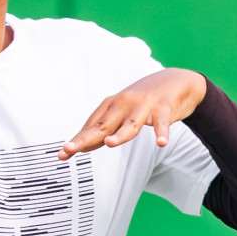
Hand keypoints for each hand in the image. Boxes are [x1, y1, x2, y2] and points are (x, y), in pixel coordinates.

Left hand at [58, 68, 206, 160]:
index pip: (91, 127)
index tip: (62, 154)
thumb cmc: (142, 101)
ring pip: (130, 124)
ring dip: (121, 134)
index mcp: (110, 106)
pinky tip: (161, 143)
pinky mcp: (163, 109)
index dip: (77, 141)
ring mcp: (143, 106)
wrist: (174, 81)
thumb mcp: (120, 112)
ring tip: (110, 144)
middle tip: (69, 149)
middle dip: (85, 139)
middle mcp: (123, 105)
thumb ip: (104, 129)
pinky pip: (163, 123)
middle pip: (103, 126)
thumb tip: (81, 146)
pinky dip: (162, 132)